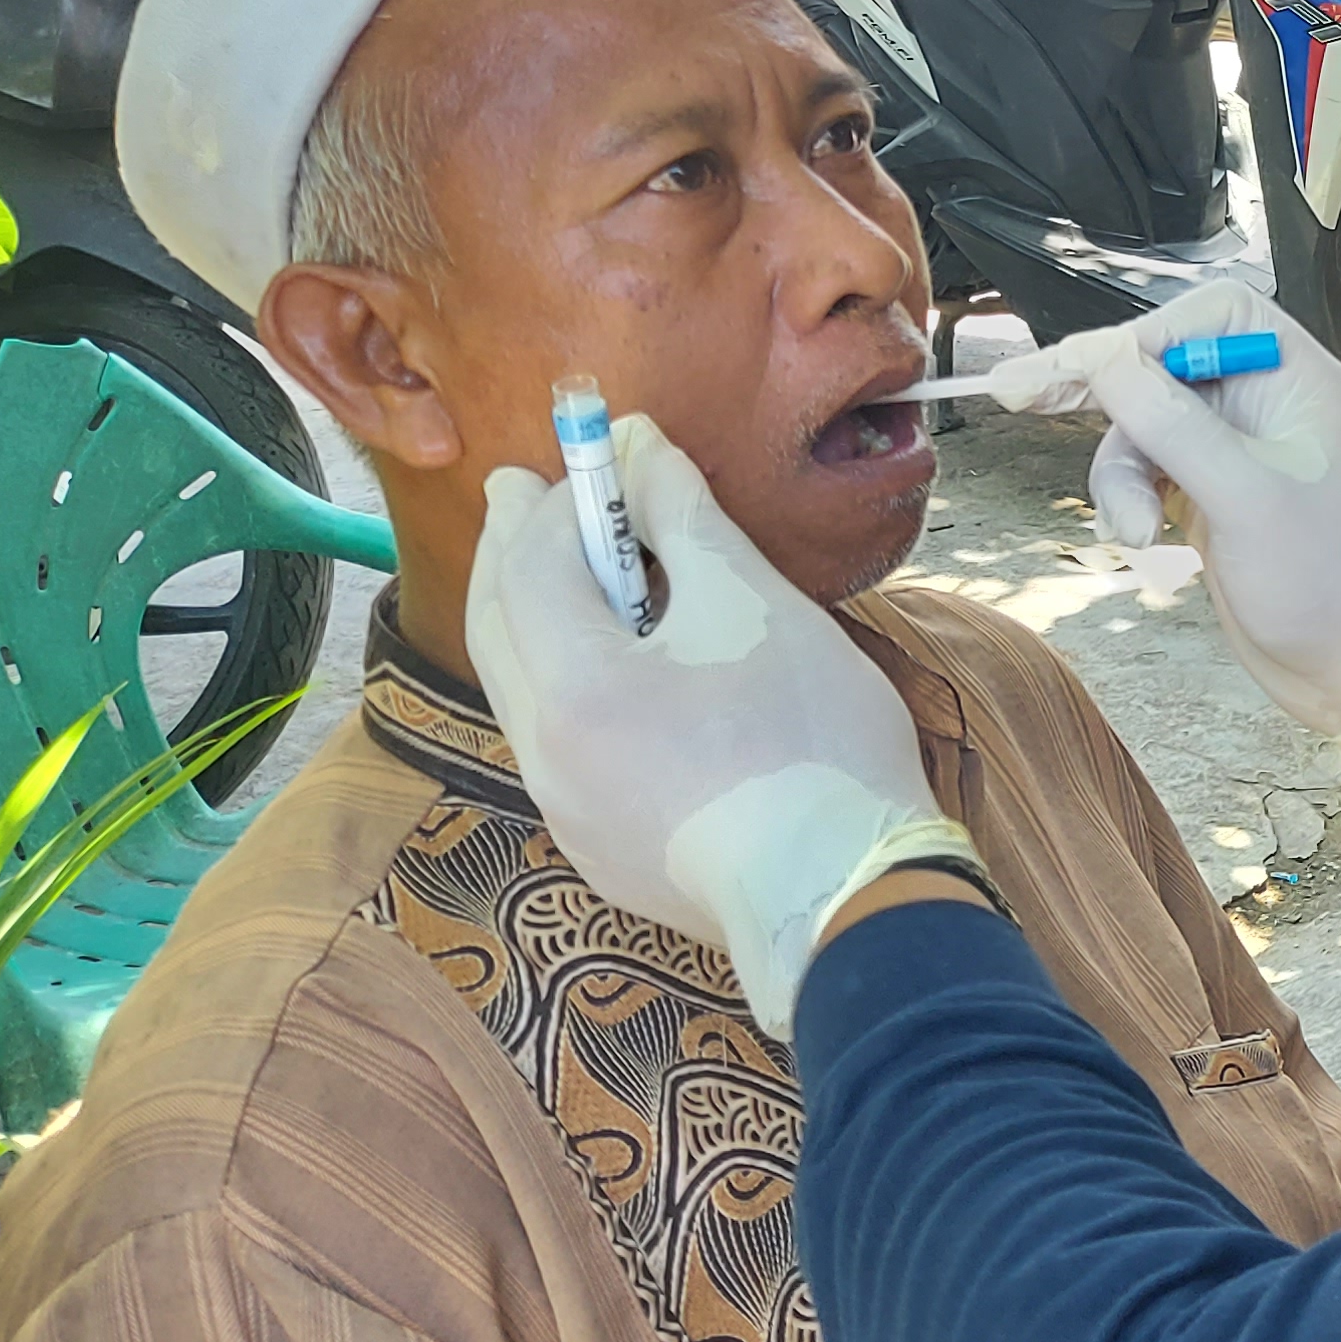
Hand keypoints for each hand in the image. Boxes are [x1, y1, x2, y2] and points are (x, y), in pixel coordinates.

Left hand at [468, 413, 977, 1030]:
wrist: (842, 893)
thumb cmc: (809, 738)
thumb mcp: (753, 603)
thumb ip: (684, 518)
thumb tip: (640, 448)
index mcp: (570, 686)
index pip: (531, 562)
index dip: (564, 497)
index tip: (602, 451)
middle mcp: (542, 752)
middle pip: (498, 627)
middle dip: (513, 548)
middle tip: (520, 489)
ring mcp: (567, 810)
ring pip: (524, 690)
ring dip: (537, 618)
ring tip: (573, 574)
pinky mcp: (602, 850)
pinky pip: (562, 745)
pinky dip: (570, 684)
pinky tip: (619, 676)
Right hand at [986, 283, 1340, 767]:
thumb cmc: (1336, 589)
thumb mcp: (1246, 498)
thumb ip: (1174, 423)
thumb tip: (1109, 357)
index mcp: (1302, 383)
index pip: (1214, 316)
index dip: (1147, 334)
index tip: (1090, 369)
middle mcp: (1273, 407)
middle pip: (1166, 364)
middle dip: (1103, 388)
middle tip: (1020, 392)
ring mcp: (1243, 454)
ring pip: (1147, 424)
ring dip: (1120, 472)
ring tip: (1133, 530)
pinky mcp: (1218, 496)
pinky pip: (1151, 470)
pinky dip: (1131, 497)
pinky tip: (1140, 537)